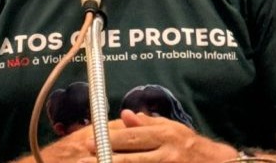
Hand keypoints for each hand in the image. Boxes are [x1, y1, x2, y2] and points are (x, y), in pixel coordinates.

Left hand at [94, 109, 236, 162]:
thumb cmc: (192, 147)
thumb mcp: (173, 130)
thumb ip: (148, 124)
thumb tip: (124, 116)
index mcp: (165, 134)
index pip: (132, 136)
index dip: (109, 140)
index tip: (90, 141)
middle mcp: (166, 152)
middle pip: (131, 156)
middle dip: (106, 157)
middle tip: (83, 159)